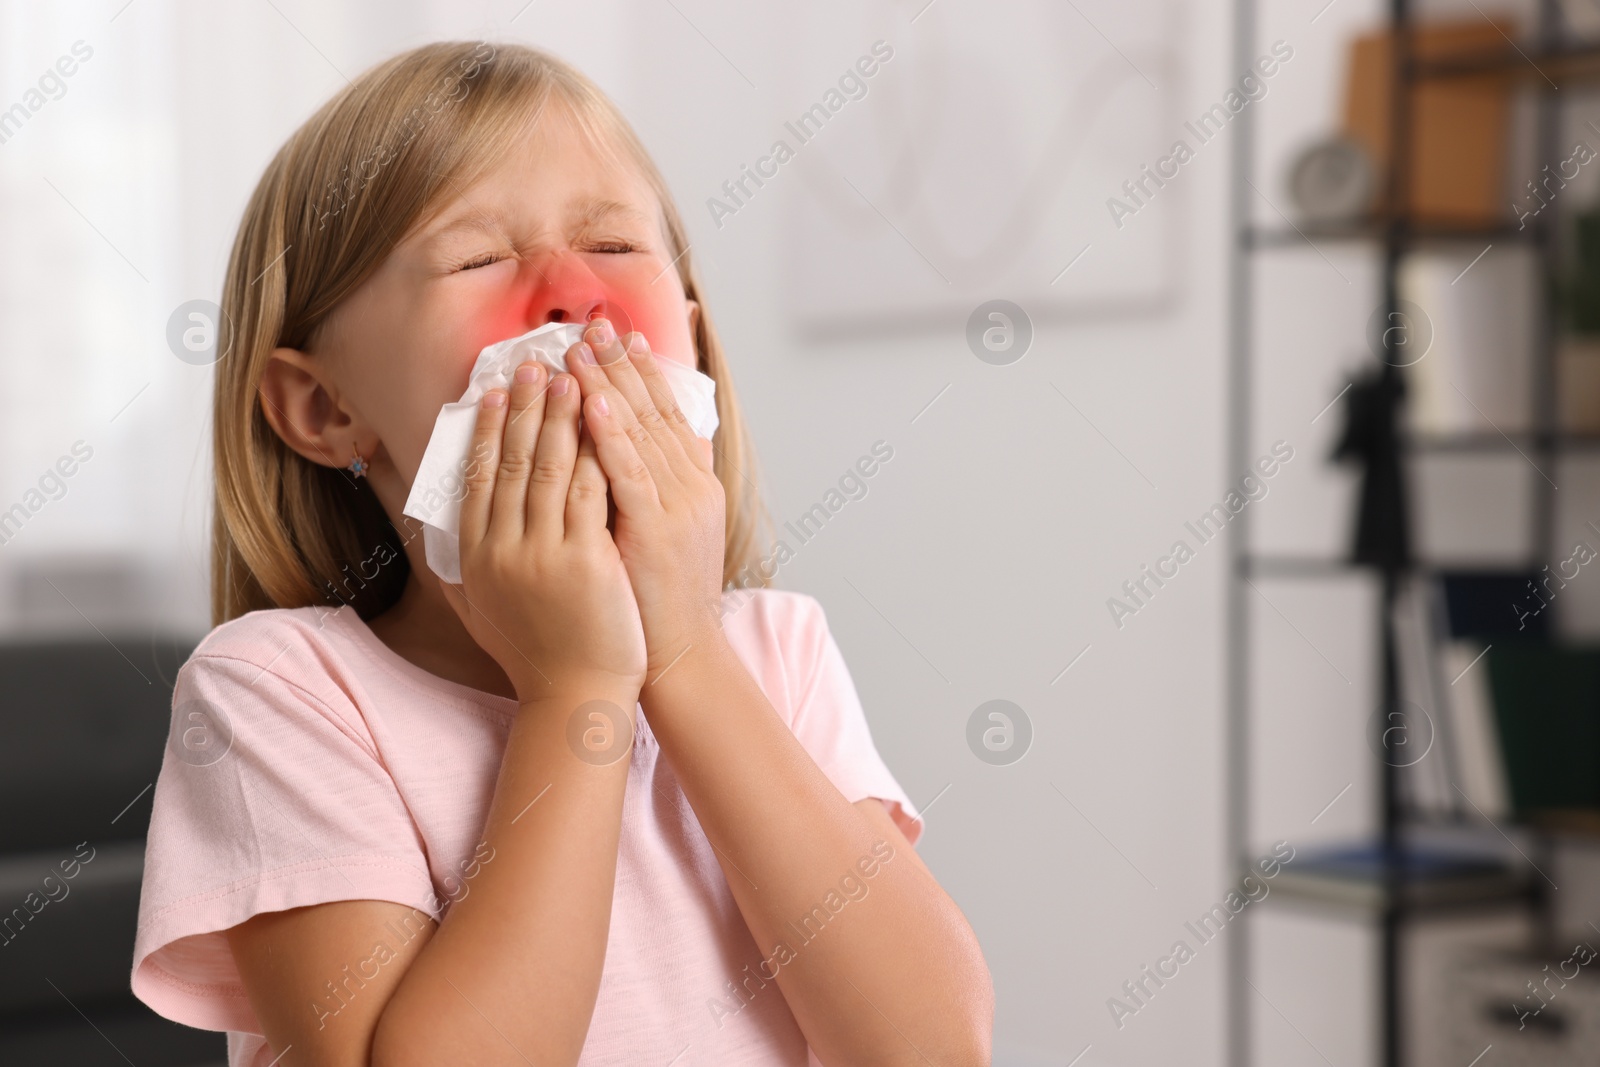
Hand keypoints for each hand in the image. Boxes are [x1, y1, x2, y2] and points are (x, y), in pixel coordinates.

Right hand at [438, 359, 647, 703]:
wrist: (576, 696)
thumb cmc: (536, 656)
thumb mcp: (483, 611)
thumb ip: (460, 569)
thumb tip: (436, 527)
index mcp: (474, 558)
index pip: (474, 478)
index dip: (483, 430)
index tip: (492, 391)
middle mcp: (500, 550)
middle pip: (507, 462)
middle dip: (522, 407)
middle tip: (531, 362)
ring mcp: (541, 553)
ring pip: (546, 467)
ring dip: (558, 416)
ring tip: (569, 375)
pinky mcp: (584, 559)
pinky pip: (587, 490)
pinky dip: (594, 450)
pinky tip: (602, 420)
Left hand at [564, 318, 726, 678]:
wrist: (679, 656)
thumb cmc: (656, 602)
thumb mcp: (661, 535)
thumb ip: (646, 491)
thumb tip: (618, 456)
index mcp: (692, 487)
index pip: (666, 415)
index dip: (642, 373)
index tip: (620, 336)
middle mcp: (691, 488)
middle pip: (653, 412)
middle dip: (620, 364)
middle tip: (593, 322)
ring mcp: (677, 507)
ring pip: (640, 433)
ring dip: (608, 385)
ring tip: (581, 348)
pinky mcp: (656, 531)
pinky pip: (630, 474)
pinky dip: (612, 436)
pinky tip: (592, 404)